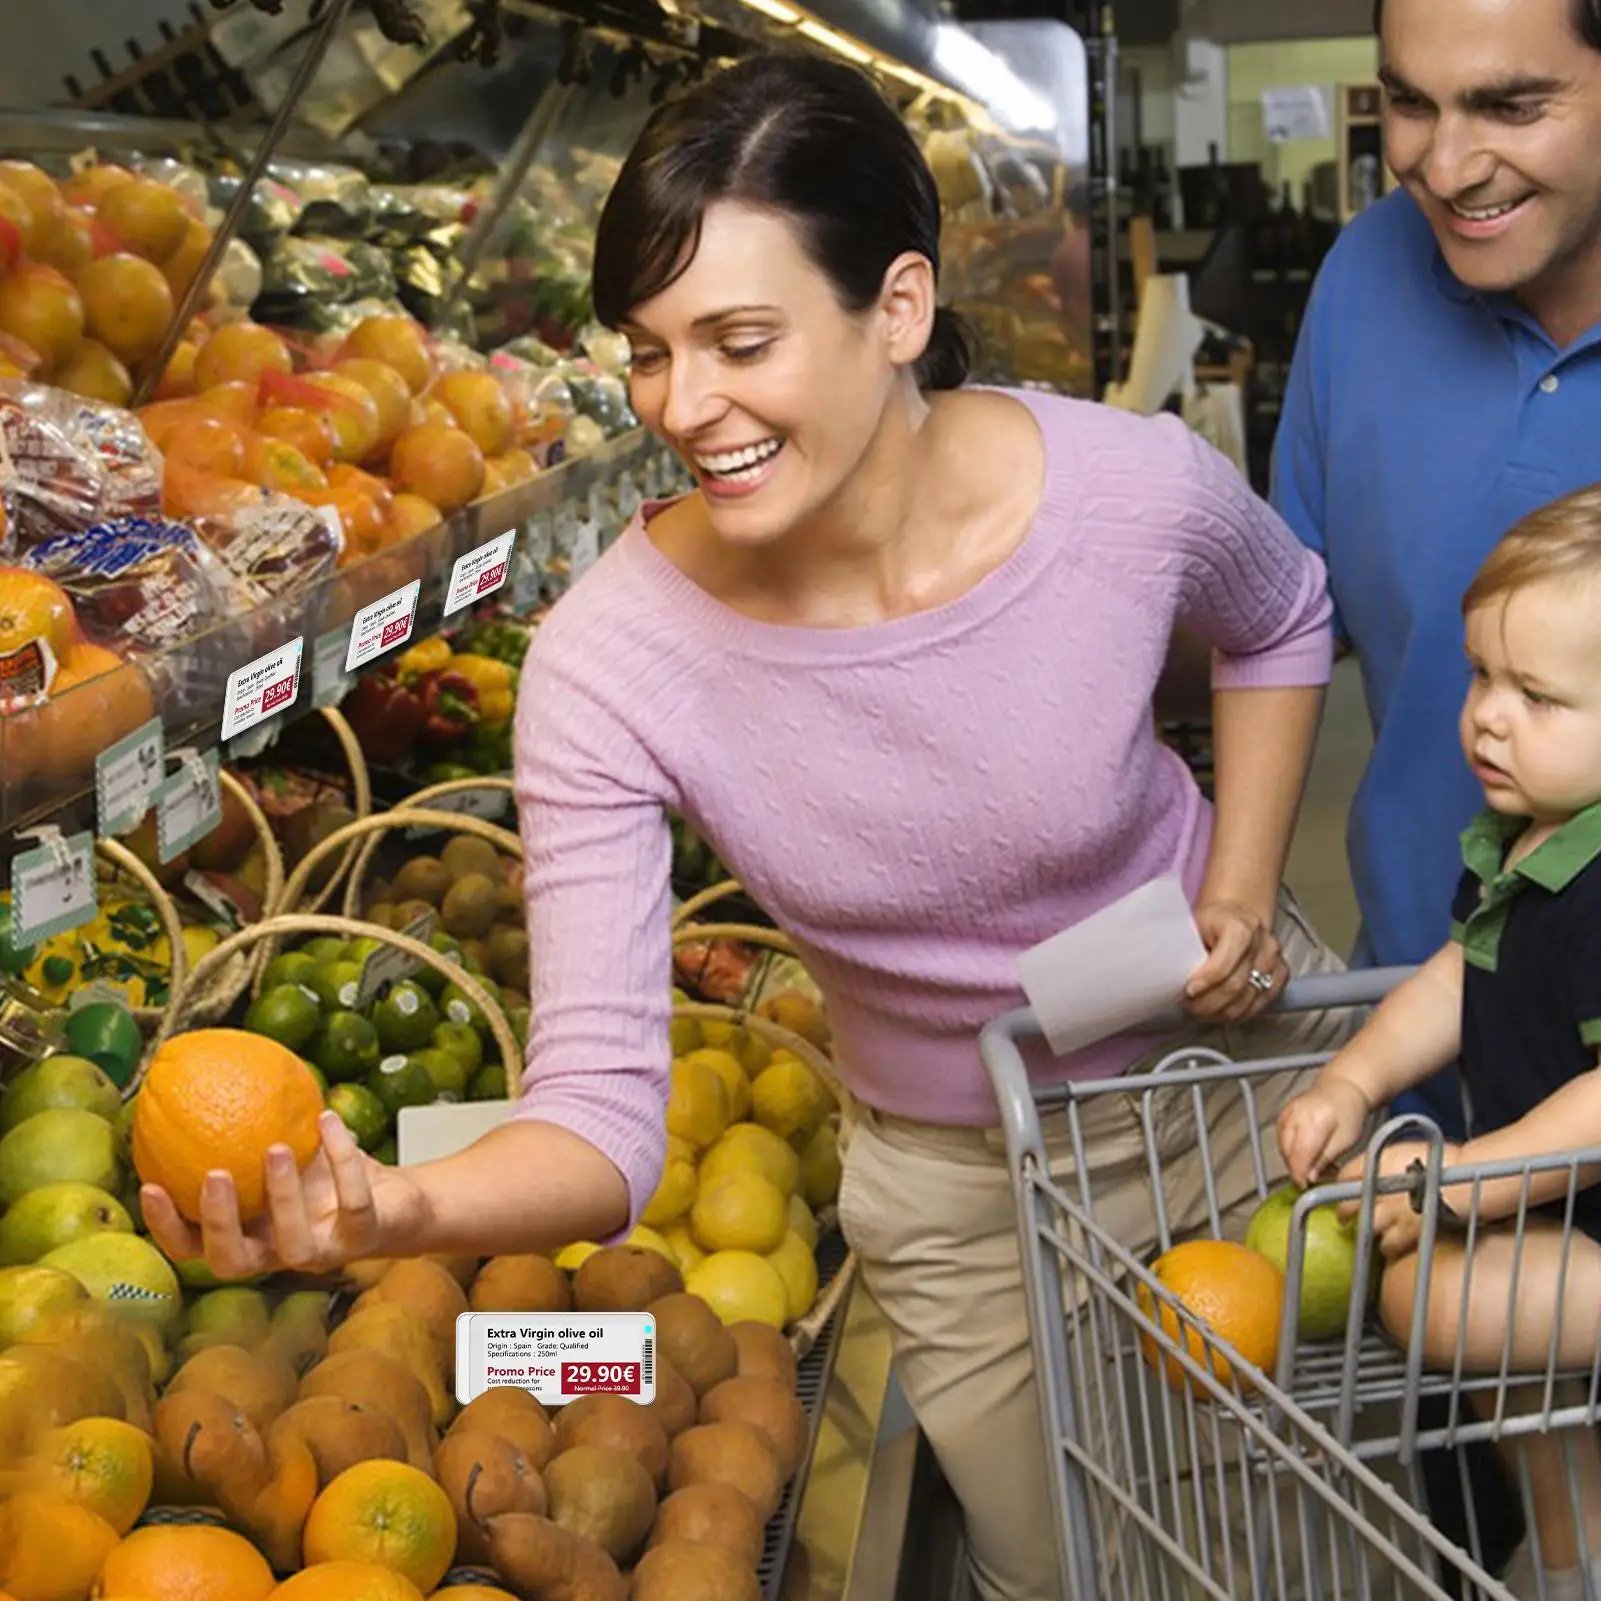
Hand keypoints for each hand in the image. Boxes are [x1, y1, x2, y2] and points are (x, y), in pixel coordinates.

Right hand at [141, 1111, 428, 1281]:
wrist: (399, 1200)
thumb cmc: (327, 1175)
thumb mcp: (284, 1146)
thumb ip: (245, 1128)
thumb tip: (203, 1072)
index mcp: (249, 1235)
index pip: (194, 1247)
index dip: (168, 1227)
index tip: (150, 1185)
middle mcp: (278, 1253)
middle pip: (233, 1263)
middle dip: (219, 1223)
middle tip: (214, 1174)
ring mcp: (323, 1251)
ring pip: (295, 1246)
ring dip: (283, 1198)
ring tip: (276, 1147)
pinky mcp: (364, 1236)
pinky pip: (353, 1202)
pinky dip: (343, 1158)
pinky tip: (328, 1119)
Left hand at [1185, 901, 1286, 1022]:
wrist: (1237, 912)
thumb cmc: (1211, 920)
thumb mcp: (1193, 925)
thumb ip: (1186, 949)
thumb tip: (1166, 978)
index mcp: (1240, 927)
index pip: (1223, 965)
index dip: (1205, 983)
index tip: (1188, 992)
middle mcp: (1262, 943)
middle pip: (1236, 987)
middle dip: (1209, 1003)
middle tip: (1189, 1007)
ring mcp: (1274, 960)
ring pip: (1248, 1000)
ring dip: (1222, 1012)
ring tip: (1202, 1011)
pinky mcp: (1281, 973)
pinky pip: (1261, 1003)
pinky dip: (1240, 1012)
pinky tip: (1222, 1011)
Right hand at [1278, 1077, 1370, 1186]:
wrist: (1341, 1088)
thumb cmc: (1349, 1112)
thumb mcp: (1346, 1140)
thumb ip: (1326, 1159)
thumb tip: (1310, 1177)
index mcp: (1315, 1120)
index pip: (1299, 1154)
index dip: (1301, 1174)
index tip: (1306, 1186)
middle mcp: (1295, 1115)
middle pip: (1288, 1152)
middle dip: (1298, 1169)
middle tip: (1314, 1178)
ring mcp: (1286, 1114)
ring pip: (1282, 1148)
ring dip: (1294, 1161)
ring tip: (1313, 1165)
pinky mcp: (1282, 1116)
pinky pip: (1281, 1140)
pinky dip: (1290, 1151)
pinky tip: (1305, 1154)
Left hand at [1336, 1140, 1462, 1261]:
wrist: (1465, 1179)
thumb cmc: (1444, 1160)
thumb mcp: (1405, 1150)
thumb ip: (1382, 1160)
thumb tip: (1371, 1168)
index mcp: (1377, 1162)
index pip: (1345, 1175)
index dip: (1342, 1185)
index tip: (1343, 1191)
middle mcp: (1378, 1188)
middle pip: (1347, 1205)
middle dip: (1347, 1212)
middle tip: (1346, 1217)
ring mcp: (1391, 1212)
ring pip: (1365, 1228)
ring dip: (1368, 1230)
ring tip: (1375, 1229)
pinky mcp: (1406, 1232)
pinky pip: (1387, 1245)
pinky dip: (1388, 1245)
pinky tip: (1392, 1242)